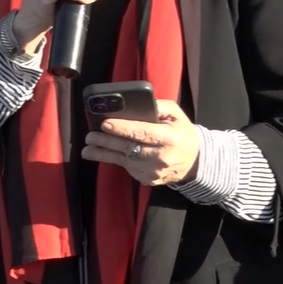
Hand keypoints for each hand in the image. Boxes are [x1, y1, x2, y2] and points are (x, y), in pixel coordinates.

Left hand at [81, 99, 199, 185]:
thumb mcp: (176, 114)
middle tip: (90, 136)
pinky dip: (116, 160)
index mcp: (169, 138)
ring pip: (124, 161)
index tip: (105, 124)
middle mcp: (161, 157)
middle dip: (106, 141)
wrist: (195, 162)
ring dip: (104, 154)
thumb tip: (136, 103)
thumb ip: (158, 106)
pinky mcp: (149, 180)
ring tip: (88, 149)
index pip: (142, 132)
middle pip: (129, 148)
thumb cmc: (182, 133)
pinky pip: (128, 169)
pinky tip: (103, 154)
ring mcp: (154, 172)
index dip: (122, 128)